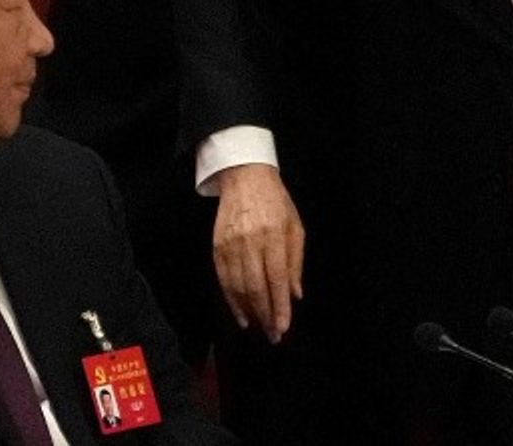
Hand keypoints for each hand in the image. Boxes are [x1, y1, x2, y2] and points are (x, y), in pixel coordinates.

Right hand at [212, 164, 304, 342]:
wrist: (245, 177)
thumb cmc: (276, 202)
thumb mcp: (295, 226)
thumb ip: (295, 261)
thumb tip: (295, 295)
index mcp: (274, 234)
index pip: (276, 278)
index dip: (279, 306)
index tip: (283, 327)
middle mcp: (251, 241)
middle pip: (256, 287)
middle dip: (265, 315)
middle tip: (273, 335)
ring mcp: (231, 244)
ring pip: (238, 287)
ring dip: (249, 311)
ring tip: (259, 327)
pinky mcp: (217, 246)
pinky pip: (223, 280)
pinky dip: (231, 300)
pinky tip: (241, 314)